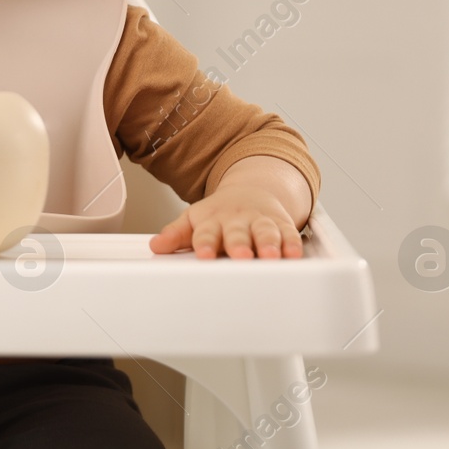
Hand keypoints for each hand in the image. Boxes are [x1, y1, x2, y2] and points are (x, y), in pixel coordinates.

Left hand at [148, 184, 304, 259]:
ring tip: (269, 256)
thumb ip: (176, 234)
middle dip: (239, 243)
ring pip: (265, 232)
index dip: (204, 243)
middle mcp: (237, 220)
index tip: (203, 254)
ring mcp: (260, 221)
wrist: (251, 192)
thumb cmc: (219, 214)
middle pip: (237, 232)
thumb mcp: (194, 220)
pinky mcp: (281, 224)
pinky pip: (289, 233)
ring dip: (268, 244)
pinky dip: (292, 243)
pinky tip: (293, 254)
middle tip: (239, 254)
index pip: (206, 232)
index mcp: (212, 220)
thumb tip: (156, 246)